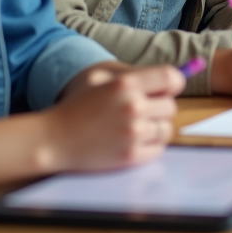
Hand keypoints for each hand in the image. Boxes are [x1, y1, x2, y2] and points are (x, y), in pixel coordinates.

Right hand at [46, 65, 182, 171]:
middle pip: (171, 106)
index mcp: (126, 84)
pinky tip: (128, 142)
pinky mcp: (131, 156)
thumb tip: (180, 76)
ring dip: (154, 129)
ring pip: (166, 129)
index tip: (167, 90)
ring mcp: (133, 133)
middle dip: (159, 109)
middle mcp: (133, 106)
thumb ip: (137, 77)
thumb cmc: (78, 109)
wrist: (52, 140)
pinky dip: (148, 146)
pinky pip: (158, 148)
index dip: (174, 84)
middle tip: (139, 113)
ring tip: (132, 128)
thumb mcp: (101, 82)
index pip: (171, 77)